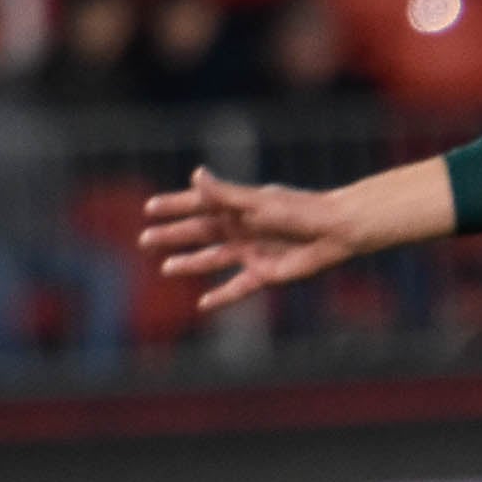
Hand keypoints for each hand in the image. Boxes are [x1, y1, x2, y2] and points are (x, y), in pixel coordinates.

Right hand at [139, 167, 371, 313]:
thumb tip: (197, 176)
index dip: (175, 206)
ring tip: (166, 268)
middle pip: (200, 233)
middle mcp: (242, 229)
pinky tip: (204, 305)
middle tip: (145, 239)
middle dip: (174, 235)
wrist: (336, 231)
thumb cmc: (299, 210)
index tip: (149, 207)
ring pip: (213, 259)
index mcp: (238, 207)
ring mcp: (252, 252)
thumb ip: (226, 194)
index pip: (199, 205)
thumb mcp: (258, 202)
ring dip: (191, 264)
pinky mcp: (266, 274)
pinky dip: (222, 297)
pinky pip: (238, 288)